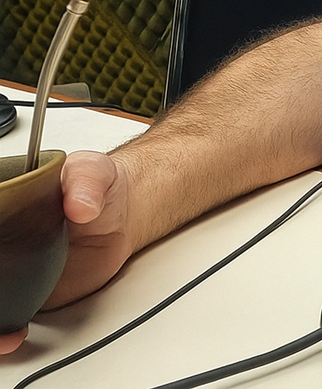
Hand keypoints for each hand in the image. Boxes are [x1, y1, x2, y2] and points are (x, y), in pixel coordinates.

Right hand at [0, 151, 134, 353]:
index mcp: (5, 206)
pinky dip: (3, 331)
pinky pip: (6, 315)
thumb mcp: (95, 173)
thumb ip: (86, 182)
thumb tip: (81, 204)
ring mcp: (10, 270)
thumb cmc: (101, 190)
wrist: (122, 217)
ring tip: (4, 334)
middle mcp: (2, 241)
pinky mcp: (25, 292)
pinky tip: (12, 336)